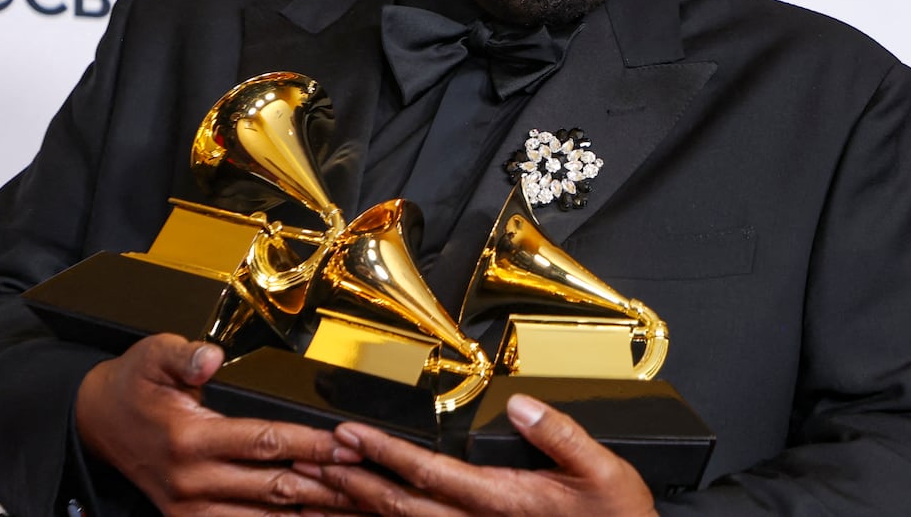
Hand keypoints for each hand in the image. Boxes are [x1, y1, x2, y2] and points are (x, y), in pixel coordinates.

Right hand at [75, 333, 362, 515]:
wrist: (95, 423)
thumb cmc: (134, 386)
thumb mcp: (155, 356)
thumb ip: (186, 356)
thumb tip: (210, 356)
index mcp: (189, 438)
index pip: (265, 443)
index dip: (311, 445)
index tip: (348, 445)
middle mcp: (191, 481)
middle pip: (273, 487)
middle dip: (326, 485)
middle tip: (367, 483)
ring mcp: (189, 508)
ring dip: (309, 514)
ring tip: (352, 509)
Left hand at [304, 393, 656, 516]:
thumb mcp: (602, 468)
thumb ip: (558, 434)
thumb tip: (518, 405)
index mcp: (502, 501)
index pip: (428, 473)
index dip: (384, 453)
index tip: (349, 434)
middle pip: (398, 505)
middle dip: (349, 483)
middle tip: (308, 461)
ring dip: (355, 506)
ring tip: (316, 487)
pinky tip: (361, 514)